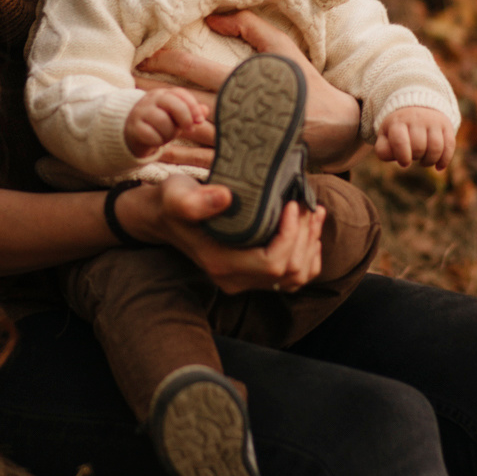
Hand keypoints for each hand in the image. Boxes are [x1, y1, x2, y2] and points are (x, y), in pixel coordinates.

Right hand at [114, 174, 325, 294]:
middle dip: (305, 236)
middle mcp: (235, 279)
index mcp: (221, 264)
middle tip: (306, 202)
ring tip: (313, 211)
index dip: (290, 236)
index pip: (272, 263)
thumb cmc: (172, 202)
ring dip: (310, 244)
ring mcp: (245, 279)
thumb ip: (194, 201)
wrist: (164, 214)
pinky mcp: (252, 271)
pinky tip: (308, 226)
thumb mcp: (177, 196)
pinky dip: (307, 252)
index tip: (291, 204)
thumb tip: (226, 198)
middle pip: (290, 271)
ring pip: (296, 276)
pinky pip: (292, 274)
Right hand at [125, 88, 209, 157]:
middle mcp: (150, 99)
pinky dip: (158, 141)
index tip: (200, 120)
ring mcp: (140, 112)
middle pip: (173, 104)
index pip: (180, 93)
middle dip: (185, 119)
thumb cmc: (159, 124)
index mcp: (162, 94)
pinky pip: (152, 135)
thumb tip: (206, 110)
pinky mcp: (133, 127)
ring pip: (163, 121)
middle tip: (189, 130)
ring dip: (170, 133)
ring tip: (167, 136)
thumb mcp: (176, 118)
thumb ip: (190, 113)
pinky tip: (156, 140)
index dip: (193, 107)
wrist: (131, 134)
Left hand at [140, 10, 366, 170]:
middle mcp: (236, 114)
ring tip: (130, 117)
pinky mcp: (240, 161)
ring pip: (189, 133)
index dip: (168, 60)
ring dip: (159, 124)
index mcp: (245, 84)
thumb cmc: (306, 86)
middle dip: (152, 94)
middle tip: (122, 85)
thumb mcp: (283, 48)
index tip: (145, 52)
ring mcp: (237, 141)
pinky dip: (177, 158)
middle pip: (183, 102)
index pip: (198, 69)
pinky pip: (203, 161)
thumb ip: (250, 27)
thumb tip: (213, 13)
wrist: (336, 130)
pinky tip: (154, 151)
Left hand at [375, 107, 454, 169]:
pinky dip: (444, 160)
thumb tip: (399, 160)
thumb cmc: (398, 128)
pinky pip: (450, 145)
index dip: (402, 156)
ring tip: (424, 162)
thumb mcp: (385, 135)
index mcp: (397, 122)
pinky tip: (438, 167)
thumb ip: (383, 150)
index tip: (404, 163)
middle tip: (413, 156)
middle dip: (415, 157)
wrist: (415, 106)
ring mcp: (433, 121)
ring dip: (430, 161)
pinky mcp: (446, 126)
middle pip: (419, 147)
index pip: (400, 141)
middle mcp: (416, 119)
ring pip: (436, 147)